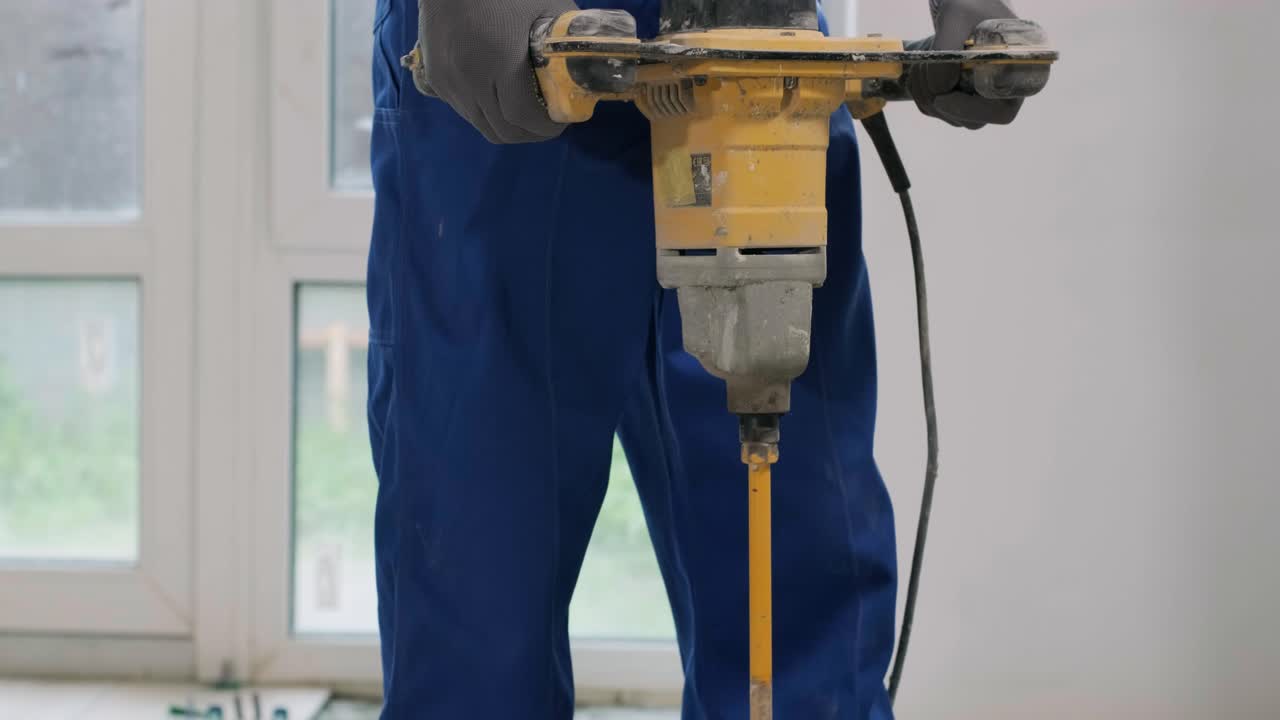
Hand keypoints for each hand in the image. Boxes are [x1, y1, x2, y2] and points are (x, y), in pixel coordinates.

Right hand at [415, 0, 577, 142]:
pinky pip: (465, 112)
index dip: (546, 128)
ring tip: (523, 111)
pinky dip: (485, 113)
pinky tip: (497, 96)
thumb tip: (588, 70)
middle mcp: (470, 80)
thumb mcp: (546, 8)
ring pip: (482, 126)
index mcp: (500, 63)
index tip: (561, 121)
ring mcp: (449, 83)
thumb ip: (566, 44)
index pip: (524, 118)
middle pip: (503, 131)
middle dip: (530, 133)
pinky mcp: (436, 80)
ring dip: (507, 126)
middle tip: (546, 122)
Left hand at [910, 0, 1023, 128]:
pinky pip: (936, 108)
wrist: (962, 0)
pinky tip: (920, 67)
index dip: (971, 111)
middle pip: (970, 119)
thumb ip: (948, 51)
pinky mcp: (959, 92)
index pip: (1001, 111)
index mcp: (1018, 69)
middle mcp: (1002, 86)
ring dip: (925, 93)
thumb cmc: (970, 1)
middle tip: (922, 70)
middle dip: (939, 100)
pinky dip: (920, 92)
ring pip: (949, 115)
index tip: (942, 97)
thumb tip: (941, 89)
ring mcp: (980, 92)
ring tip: (922, 60)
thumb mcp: (957, 15)